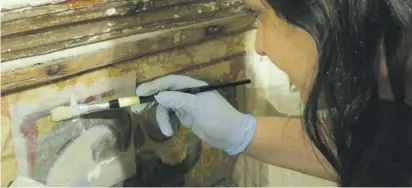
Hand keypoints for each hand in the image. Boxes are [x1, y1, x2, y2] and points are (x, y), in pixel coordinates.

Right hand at [132, 75, 255, 154]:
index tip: (140, 92)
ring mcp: (187, 106)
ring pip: (167, 108)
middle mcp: (189, 94)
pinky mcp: (187, 117)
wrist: (233, 135)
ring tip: (167, 131)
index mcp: (193, 86)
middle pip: (165, 93)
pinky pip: (171, 117)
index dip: (154, 86)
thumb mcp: (198, 108)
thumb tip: (159, 96)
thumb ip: (178, 101)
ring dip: (163, 119)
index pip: (170, 82)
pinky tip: (170, 132)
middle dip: (152, 101)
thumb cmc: (218, 118)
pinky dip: (168, 124)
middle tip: (136, 109)